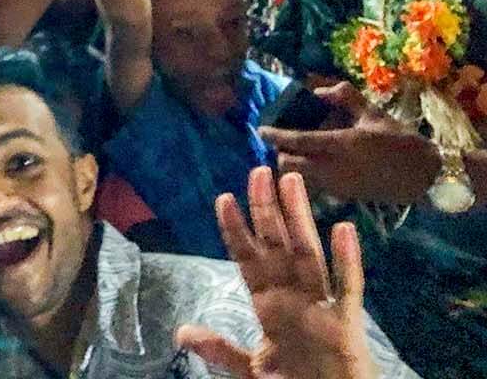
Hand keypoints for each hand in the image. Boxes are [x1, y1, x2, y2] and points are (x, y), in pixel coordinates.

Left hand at [176, 169, 375, 378]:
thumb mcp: (250, 369)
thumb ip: (219, 349)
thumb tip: (182, 331)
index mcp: (270, 307)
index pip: (249, 260)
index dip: (237, 231)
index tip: (223, 198)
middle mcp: (294, 299)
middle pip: (277, 247)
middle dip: (267, 210)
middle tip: (258, 171)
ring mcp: (320, 308)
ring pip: (308, 254)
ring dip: (299, 219)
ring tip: (291, 181)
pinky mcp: (346, 325)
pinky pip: (347, 289)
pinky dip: (347, 261)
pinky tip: (344, 230)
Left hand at [260, 82, 440, 203]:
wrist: (423, 176)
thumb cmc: (397, 140)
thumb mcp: (372, 113)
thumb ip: (343, 97)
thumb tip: (317, 90)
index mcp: (340, 144)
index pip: (297, 140)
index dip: (275, 135)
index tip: (260, 129)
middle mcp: (333, 167)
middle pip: (288, 165)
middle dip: (279, 154)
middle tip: (279, 142)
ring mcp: (336, 185)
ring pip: (298, 178)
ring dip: (290, 167)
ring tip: (291, 153)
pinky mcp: (341, 197)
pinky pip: (312, 187)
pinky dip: (303, 177)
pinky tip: (309, 166)